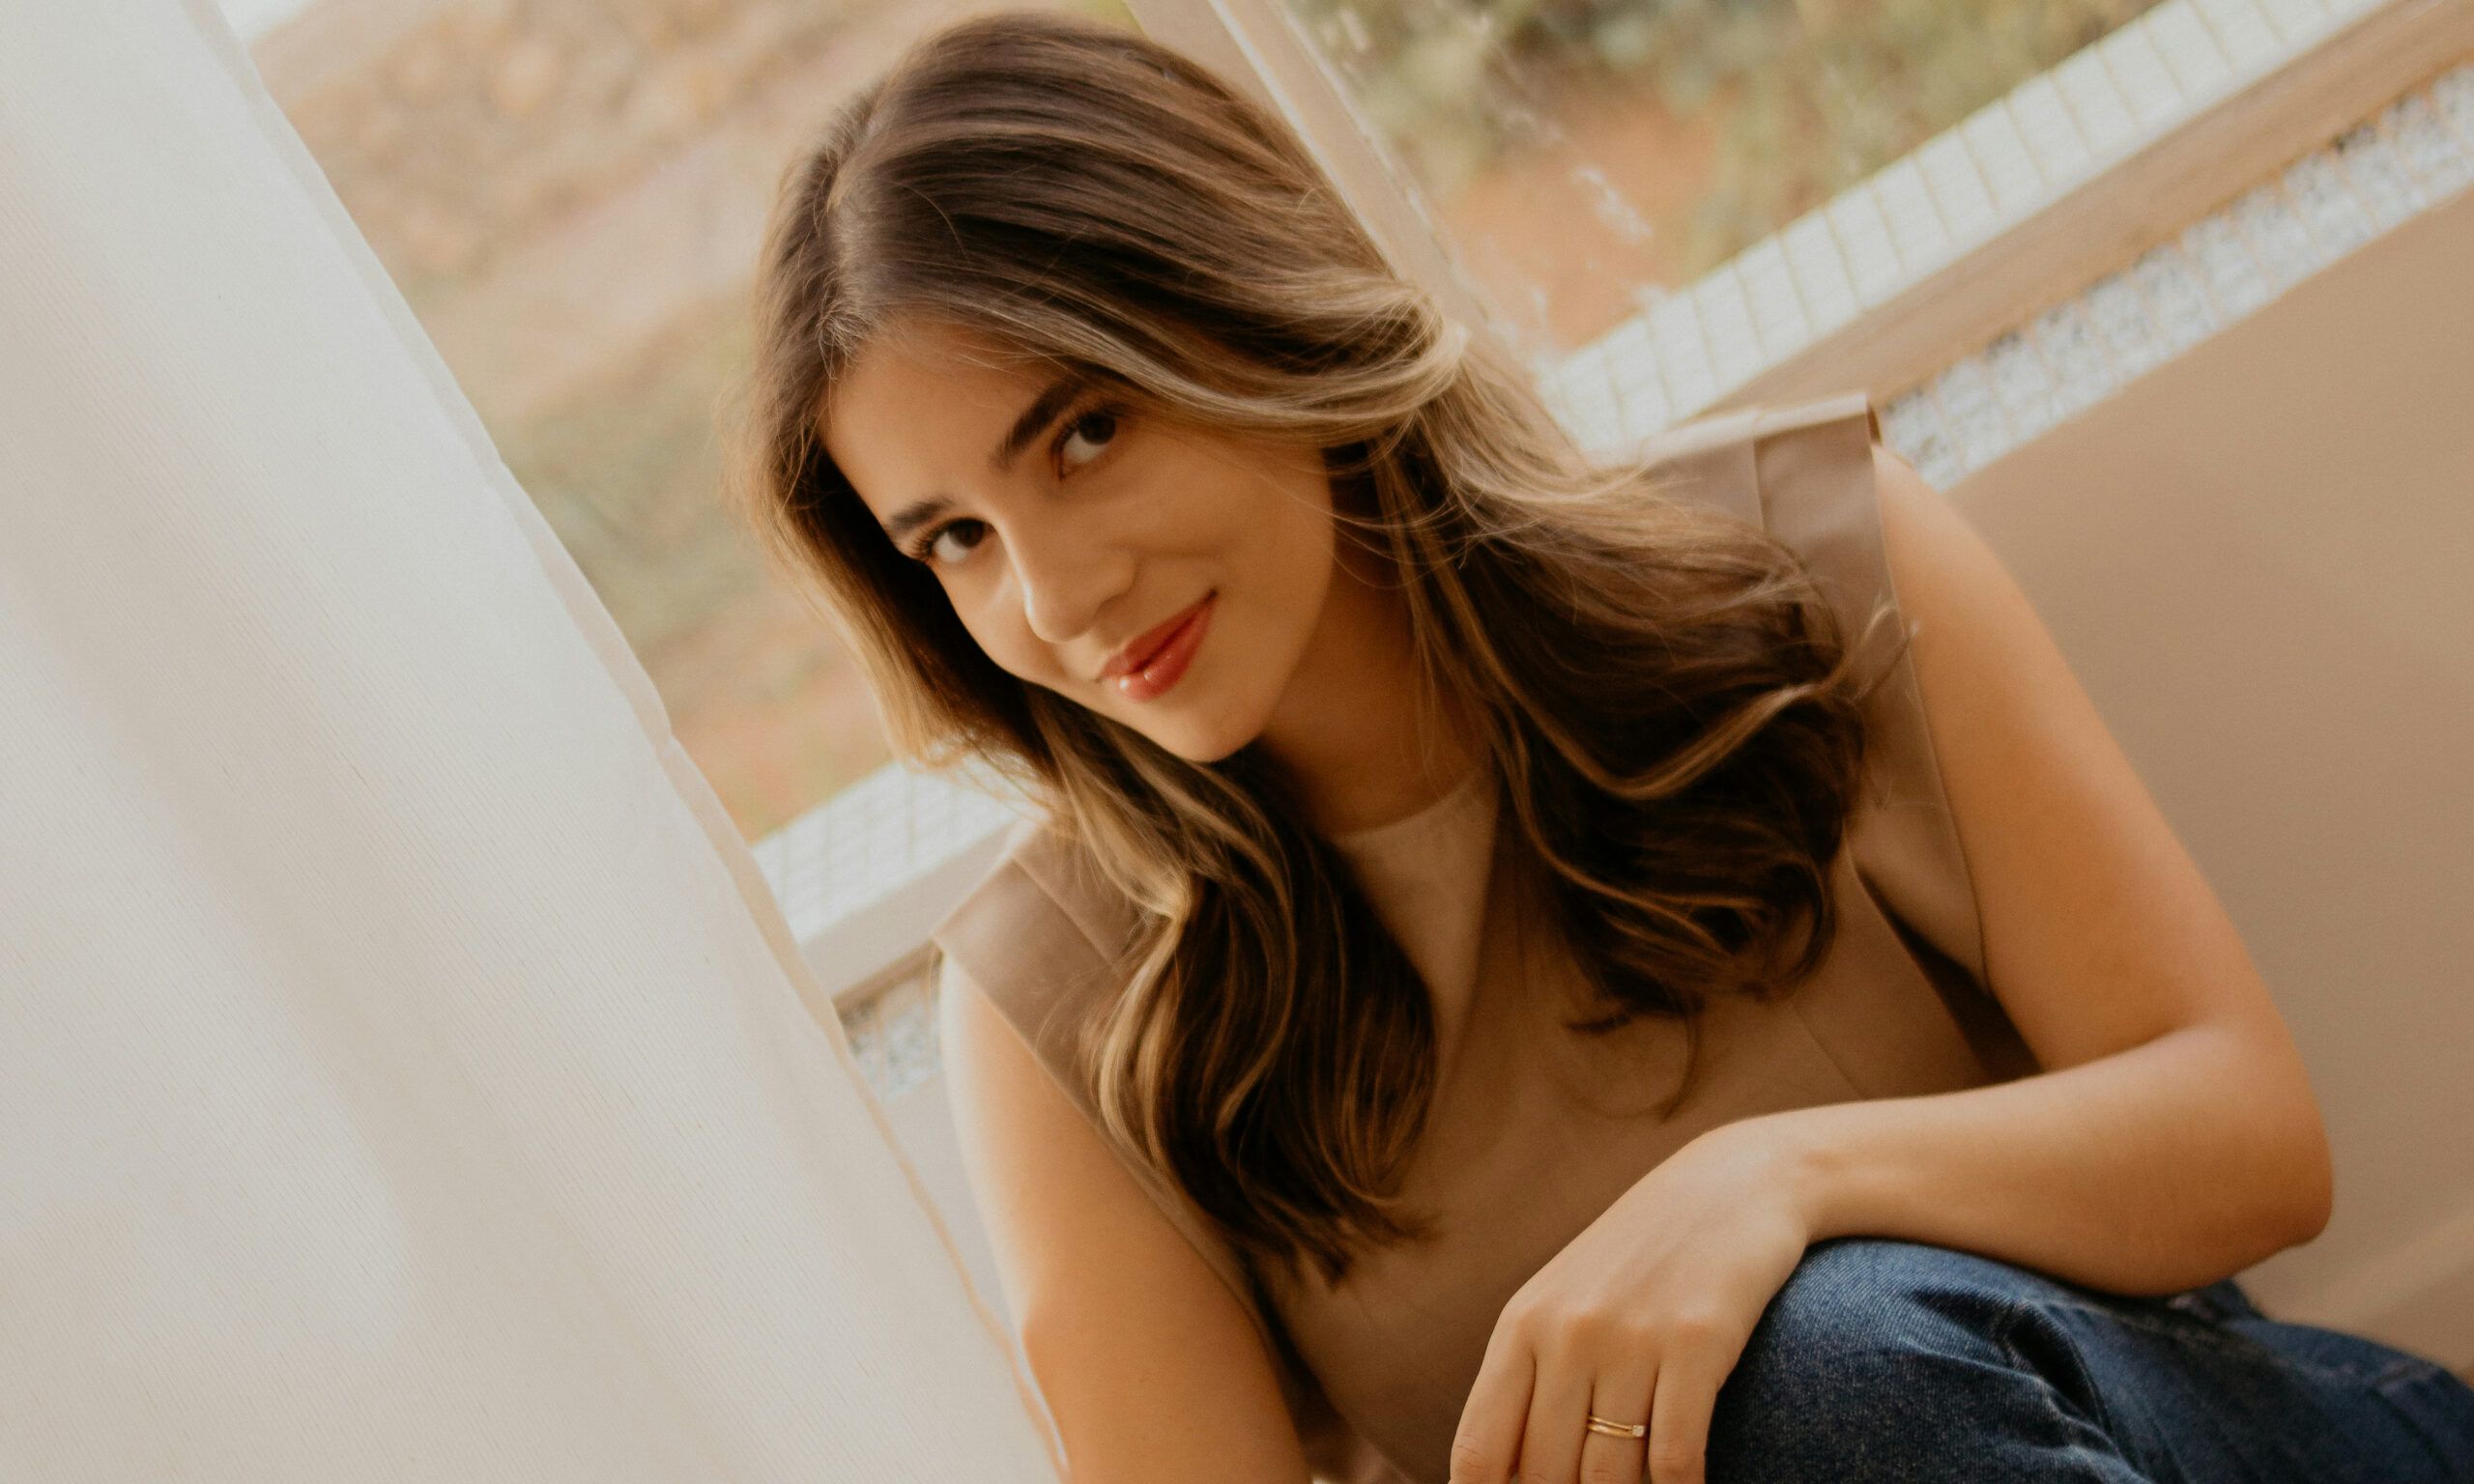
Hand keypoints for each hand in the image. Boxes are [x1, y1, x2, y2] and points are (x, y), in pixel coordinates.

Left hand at [1447, 1118, 1815, 1483]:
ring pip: (1612, 1476)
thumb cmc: (1642, 1258)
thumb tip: (1508, 1476)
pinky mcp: (1696, 1342)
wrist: (1730, 1185)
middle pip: (1547, 1474)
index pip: (1480, 1451)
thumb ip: (1533, 1380)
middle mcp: (1566, 1333)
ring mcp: (1630, 1337)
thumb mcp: (1568, 1303)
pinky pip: (1676, 1456)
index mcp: (1522, 1327)